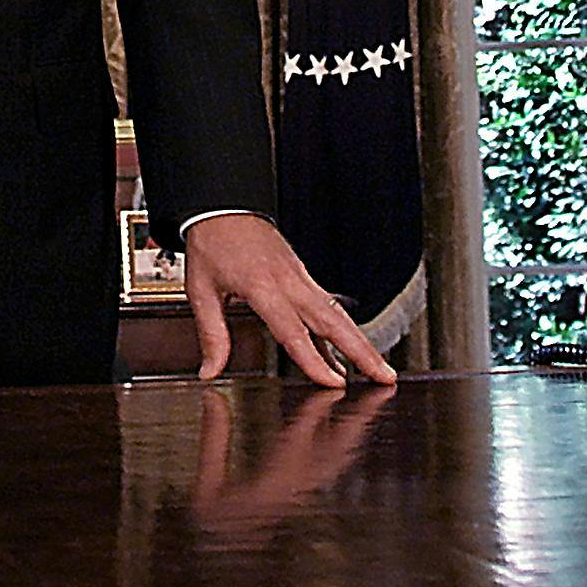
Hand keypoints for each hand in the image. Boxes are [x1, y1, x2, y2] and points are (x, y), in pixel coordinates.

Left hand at [182, 215, 397, 388]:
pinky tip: (345, 354)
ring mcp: (299, 276)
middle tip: (385, 377)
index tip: (333, 383)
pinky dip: (342, 330)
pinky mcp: (301, 275)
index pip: (292, 330)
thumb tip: (210, 370)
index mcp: (262, 285)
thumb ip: (211, 334)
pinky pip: (326, 305)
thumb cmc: (211, 241)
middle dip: (361, 352)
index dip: (314, 359)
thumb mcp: (201, 289)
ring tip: (381, 370)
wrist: (222, 204)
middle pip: (332, 321)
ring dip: (360, 342)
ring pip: (337, 313)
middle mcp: (288, 281)